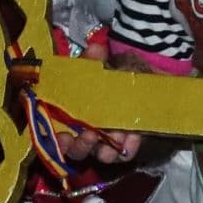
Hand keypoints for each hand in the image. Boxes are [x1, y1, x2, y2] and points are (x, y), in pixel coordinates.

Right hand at [65, 36, 144, 164]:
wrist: (147, 77)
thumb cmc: (116, 73)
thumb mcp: (104, 64)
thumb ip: (95, 60)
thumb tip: (95, 49)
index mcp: (71, 113)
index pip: (56, 132)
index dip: (55, 139)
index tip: (61, 136)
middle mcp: (84, 131)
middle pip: (76, 150)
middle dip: (80, 146)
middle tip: (89, 135)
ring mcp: (106, 140)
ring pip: (100, 154)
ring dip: (105, 149)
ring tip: (115, 138)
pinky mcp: (127, 144)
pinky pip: (125, 152)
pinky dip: (128, 147)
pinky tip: (132, 138)